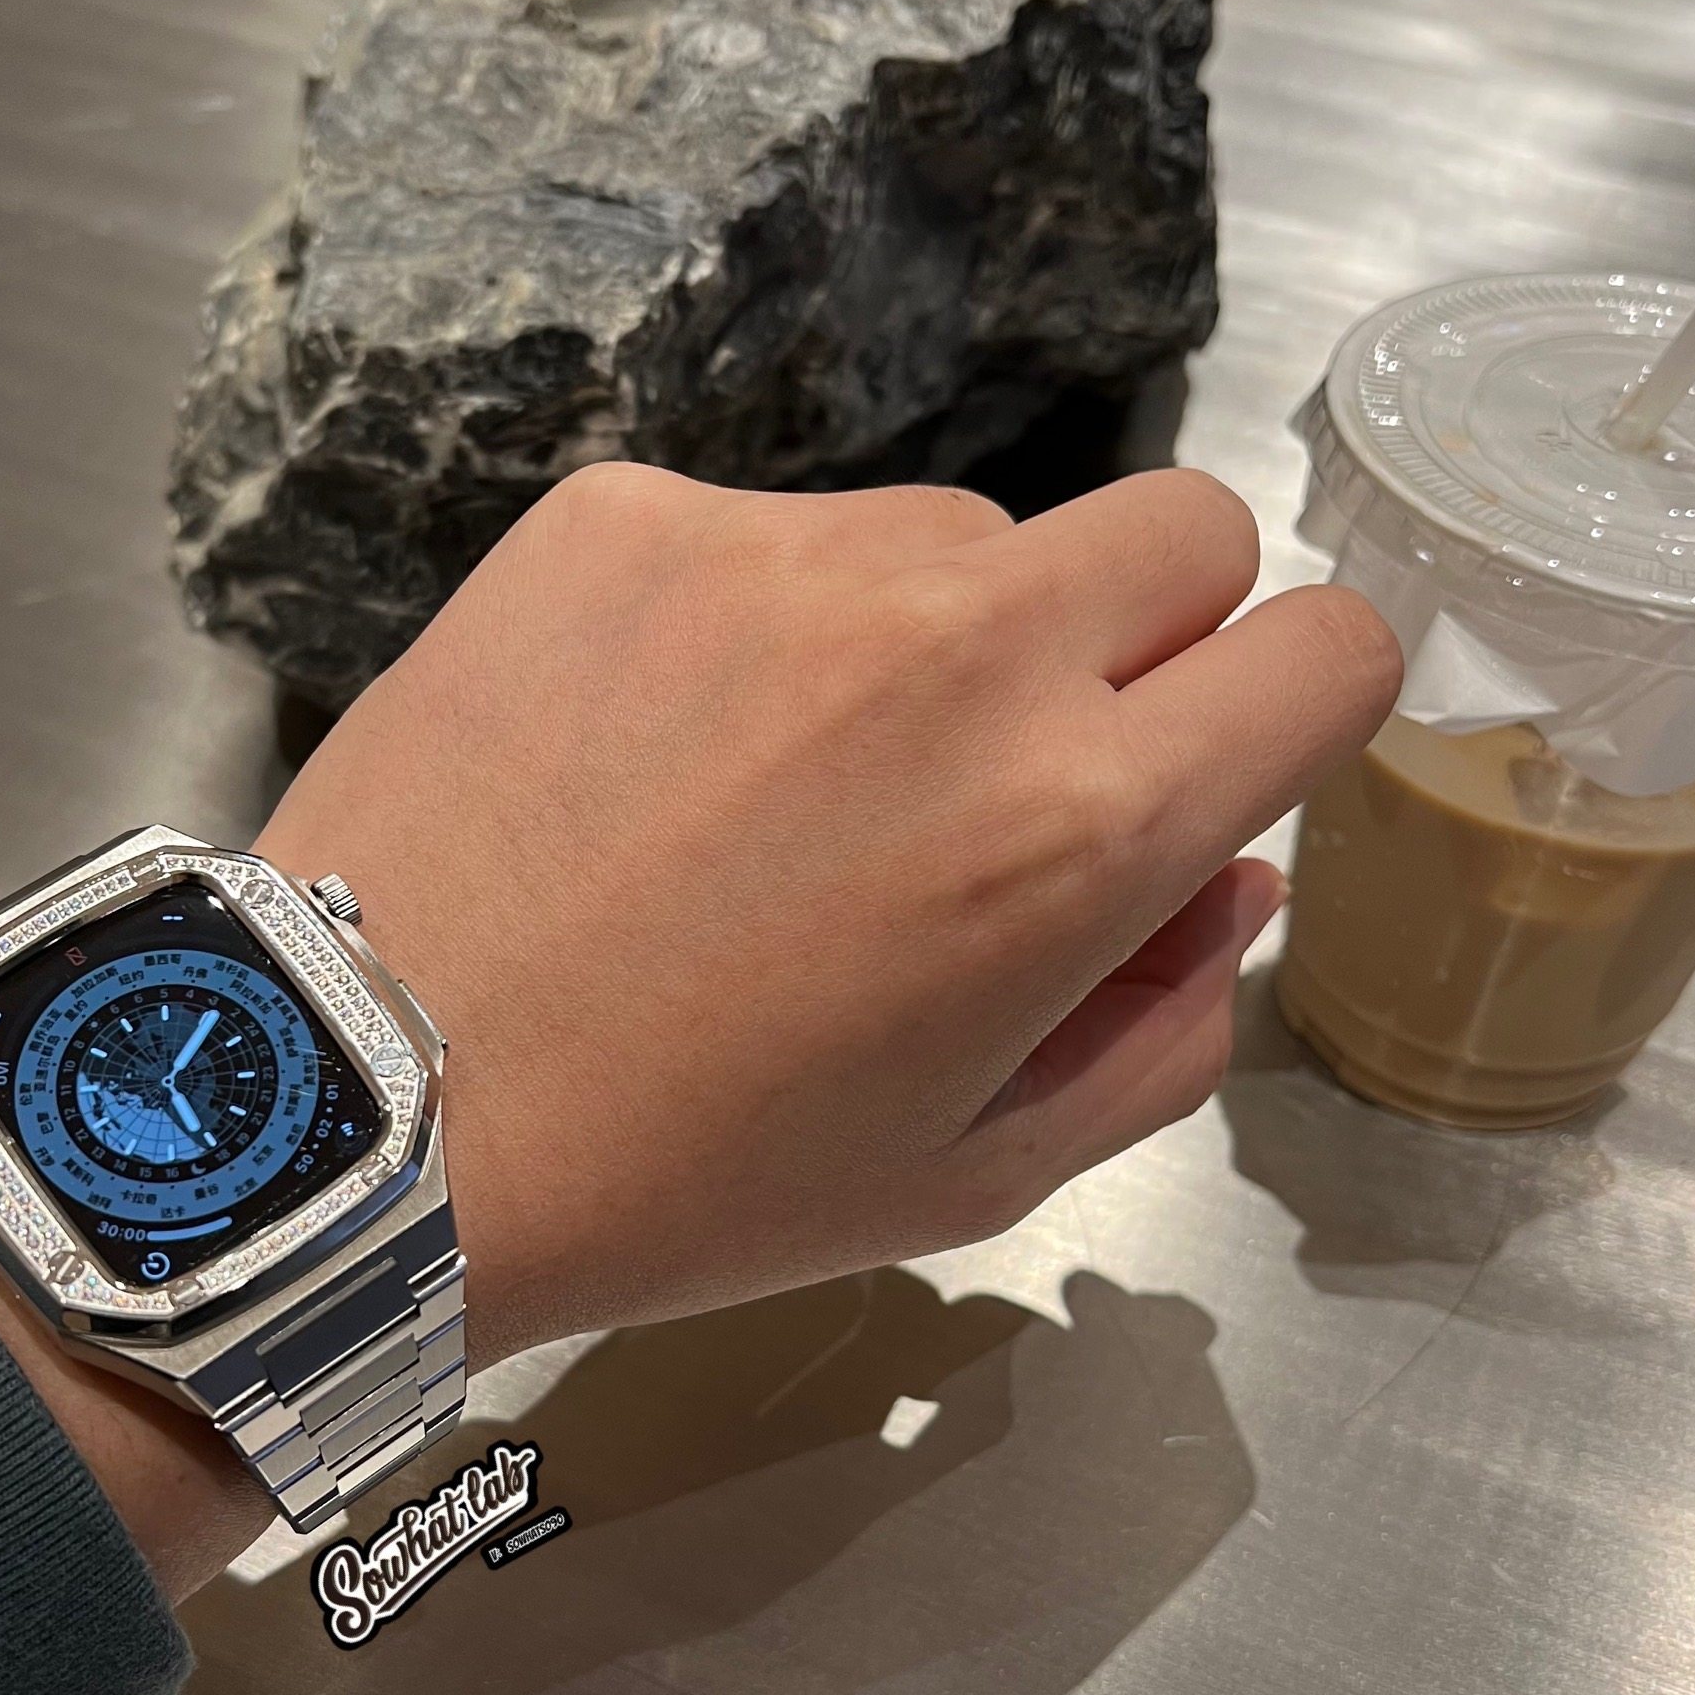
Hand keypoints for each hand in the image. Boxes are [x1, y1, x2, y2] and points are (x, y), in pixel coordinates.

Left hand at [257, 464, 1399, 1359]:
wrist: (364, 1101)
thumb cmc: (680, 1178)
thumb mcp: (972, 1175)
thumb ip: (1164, 1027)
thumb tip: (1223, 875)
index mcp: (1078, 821)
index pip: (1330, 648)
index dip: (1294, 710)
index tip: (1213, 761)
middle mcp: (958, 643)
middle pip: (1185, 527)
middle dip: (1151, 641)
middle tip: (1011, 772)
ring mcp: (780, 553)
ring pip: (967, 532)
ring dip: (936, 638)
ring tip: (780, 790)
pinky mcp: (624, 516)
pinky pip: (775, 533)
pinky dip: (760, 621)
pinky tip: (652, 745)